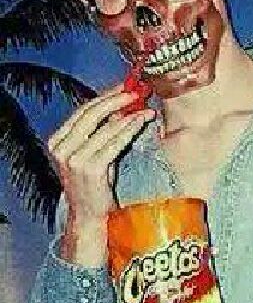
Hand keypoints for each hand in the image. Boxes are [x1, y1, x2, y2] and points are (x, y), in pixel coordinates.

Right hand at [49, 83, 154, 263]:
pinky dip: (128, 129)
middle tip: (136, 91)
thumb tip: (123, 107)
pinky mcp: (90, 168)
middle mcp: (61, 147)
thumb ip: (103, 133)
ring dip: (127, 113)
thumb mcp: (96, 154)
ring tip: (144, 106)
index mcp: (58, 140)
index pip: (83, 110)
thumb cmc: (96, 185)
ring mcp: (74, 158)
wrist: (90, 215)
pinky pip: (113, 142)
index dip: (105, 96)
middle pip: (91, 113)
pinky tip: (140, 121)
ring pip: (104, 127)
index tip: (124, 86)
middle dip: (116, 99)